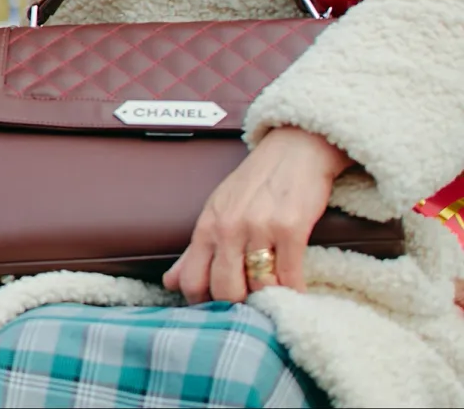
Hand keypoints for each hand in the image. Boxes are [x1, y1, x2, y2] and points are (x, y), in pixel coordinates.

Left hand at [164, 127, 352, 303]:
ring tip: (274, 302)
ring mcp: (259, 228)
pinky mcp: (291, 228)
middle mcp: (228, 228)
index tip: (218, 314)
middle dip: (237, 309)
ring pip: (257, 286)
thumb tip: (169, 283)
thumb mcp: (217, 212)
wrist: (294, 151)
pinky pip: (289, 276)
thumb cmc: (254, 184)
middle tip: (250, 313)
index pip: (192, 280)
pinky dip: (293, 292)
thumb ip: (195, 251)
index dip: (203, 305)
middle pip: (224, 289)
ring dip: (267, 300)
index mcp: (207, 226)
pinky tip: (296, 295)